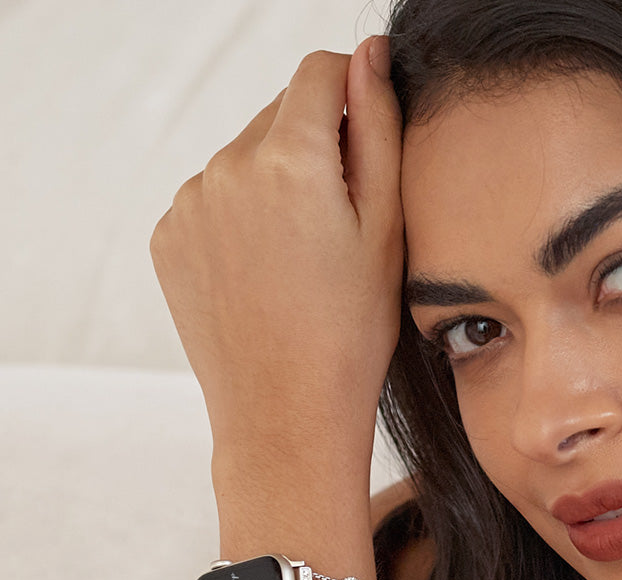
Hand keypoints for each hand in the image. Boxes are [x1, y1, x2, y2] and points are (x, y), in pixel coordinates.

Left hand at [149, 42, 401, 468]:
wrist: (286, 416)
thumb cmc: (352, 334)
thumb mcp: (386, 231)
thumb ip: (379, 130)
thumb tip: (367, 55)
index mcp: (292, 159)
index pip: (321, 72)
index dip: (353, 95)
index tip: (367, 142)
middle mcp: (228, 166)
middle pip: (280, 114)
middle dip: (316, 145)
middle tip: (343, 224)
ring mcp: (190, 202)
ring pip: (245, 156)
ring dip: (276, 180)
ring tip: (303, 258)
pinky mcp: (168, 235)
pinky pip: (213, 197)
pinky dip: (241, 215)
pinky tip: (266, 271)